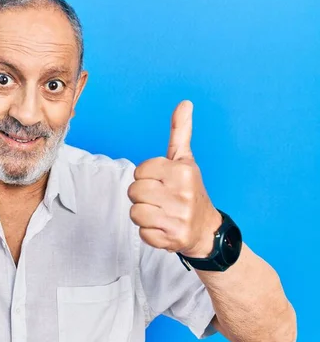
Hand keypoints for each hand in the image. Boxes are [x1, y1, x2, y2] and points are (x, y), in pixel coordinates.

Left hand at [128, 101, 221, 257]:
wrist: (207, 230)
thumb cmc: (189, 191)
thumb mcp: (185, 160)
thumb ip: (181, 132)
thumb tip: (185, 103)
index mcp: (183, 171)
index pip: (140, 171)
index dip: (146, 178)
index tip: (162, 183)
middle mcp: (183, 194)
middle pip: (134, 192)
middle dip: (142, 197)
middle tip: (160, 200)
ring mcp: (179, 218)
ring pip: (135, 212)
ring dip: (144, 215)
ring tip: (161, 213)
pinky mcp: (173, 239)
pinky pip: (142, 233)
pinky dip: (150, 233)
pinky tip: (164, 228)